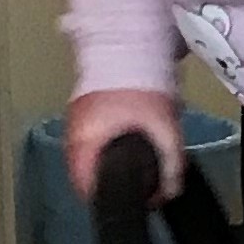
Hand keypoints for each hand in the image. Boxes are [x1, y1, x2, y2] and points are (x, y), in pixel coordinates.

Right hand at [65, 88, 185, 205]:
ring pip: (88, 159)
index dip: (110, 199)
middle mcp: (72, 136)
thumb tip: (170, 192)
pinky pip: (91, 142)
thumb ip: (170, 163)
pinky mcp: (82, 111)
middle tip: (141, 184)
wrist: (128, 43)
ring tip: (137, 163)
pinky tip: (128, 141)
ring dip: (109, 165)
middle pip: (87, 176)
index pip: (86, 189)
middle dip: (112, 184)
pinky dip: (107, 147)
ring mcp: (75, 122)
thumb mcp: (164, 127)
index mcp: (84, 143)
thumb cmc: (140, 84)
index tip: (132, 200)